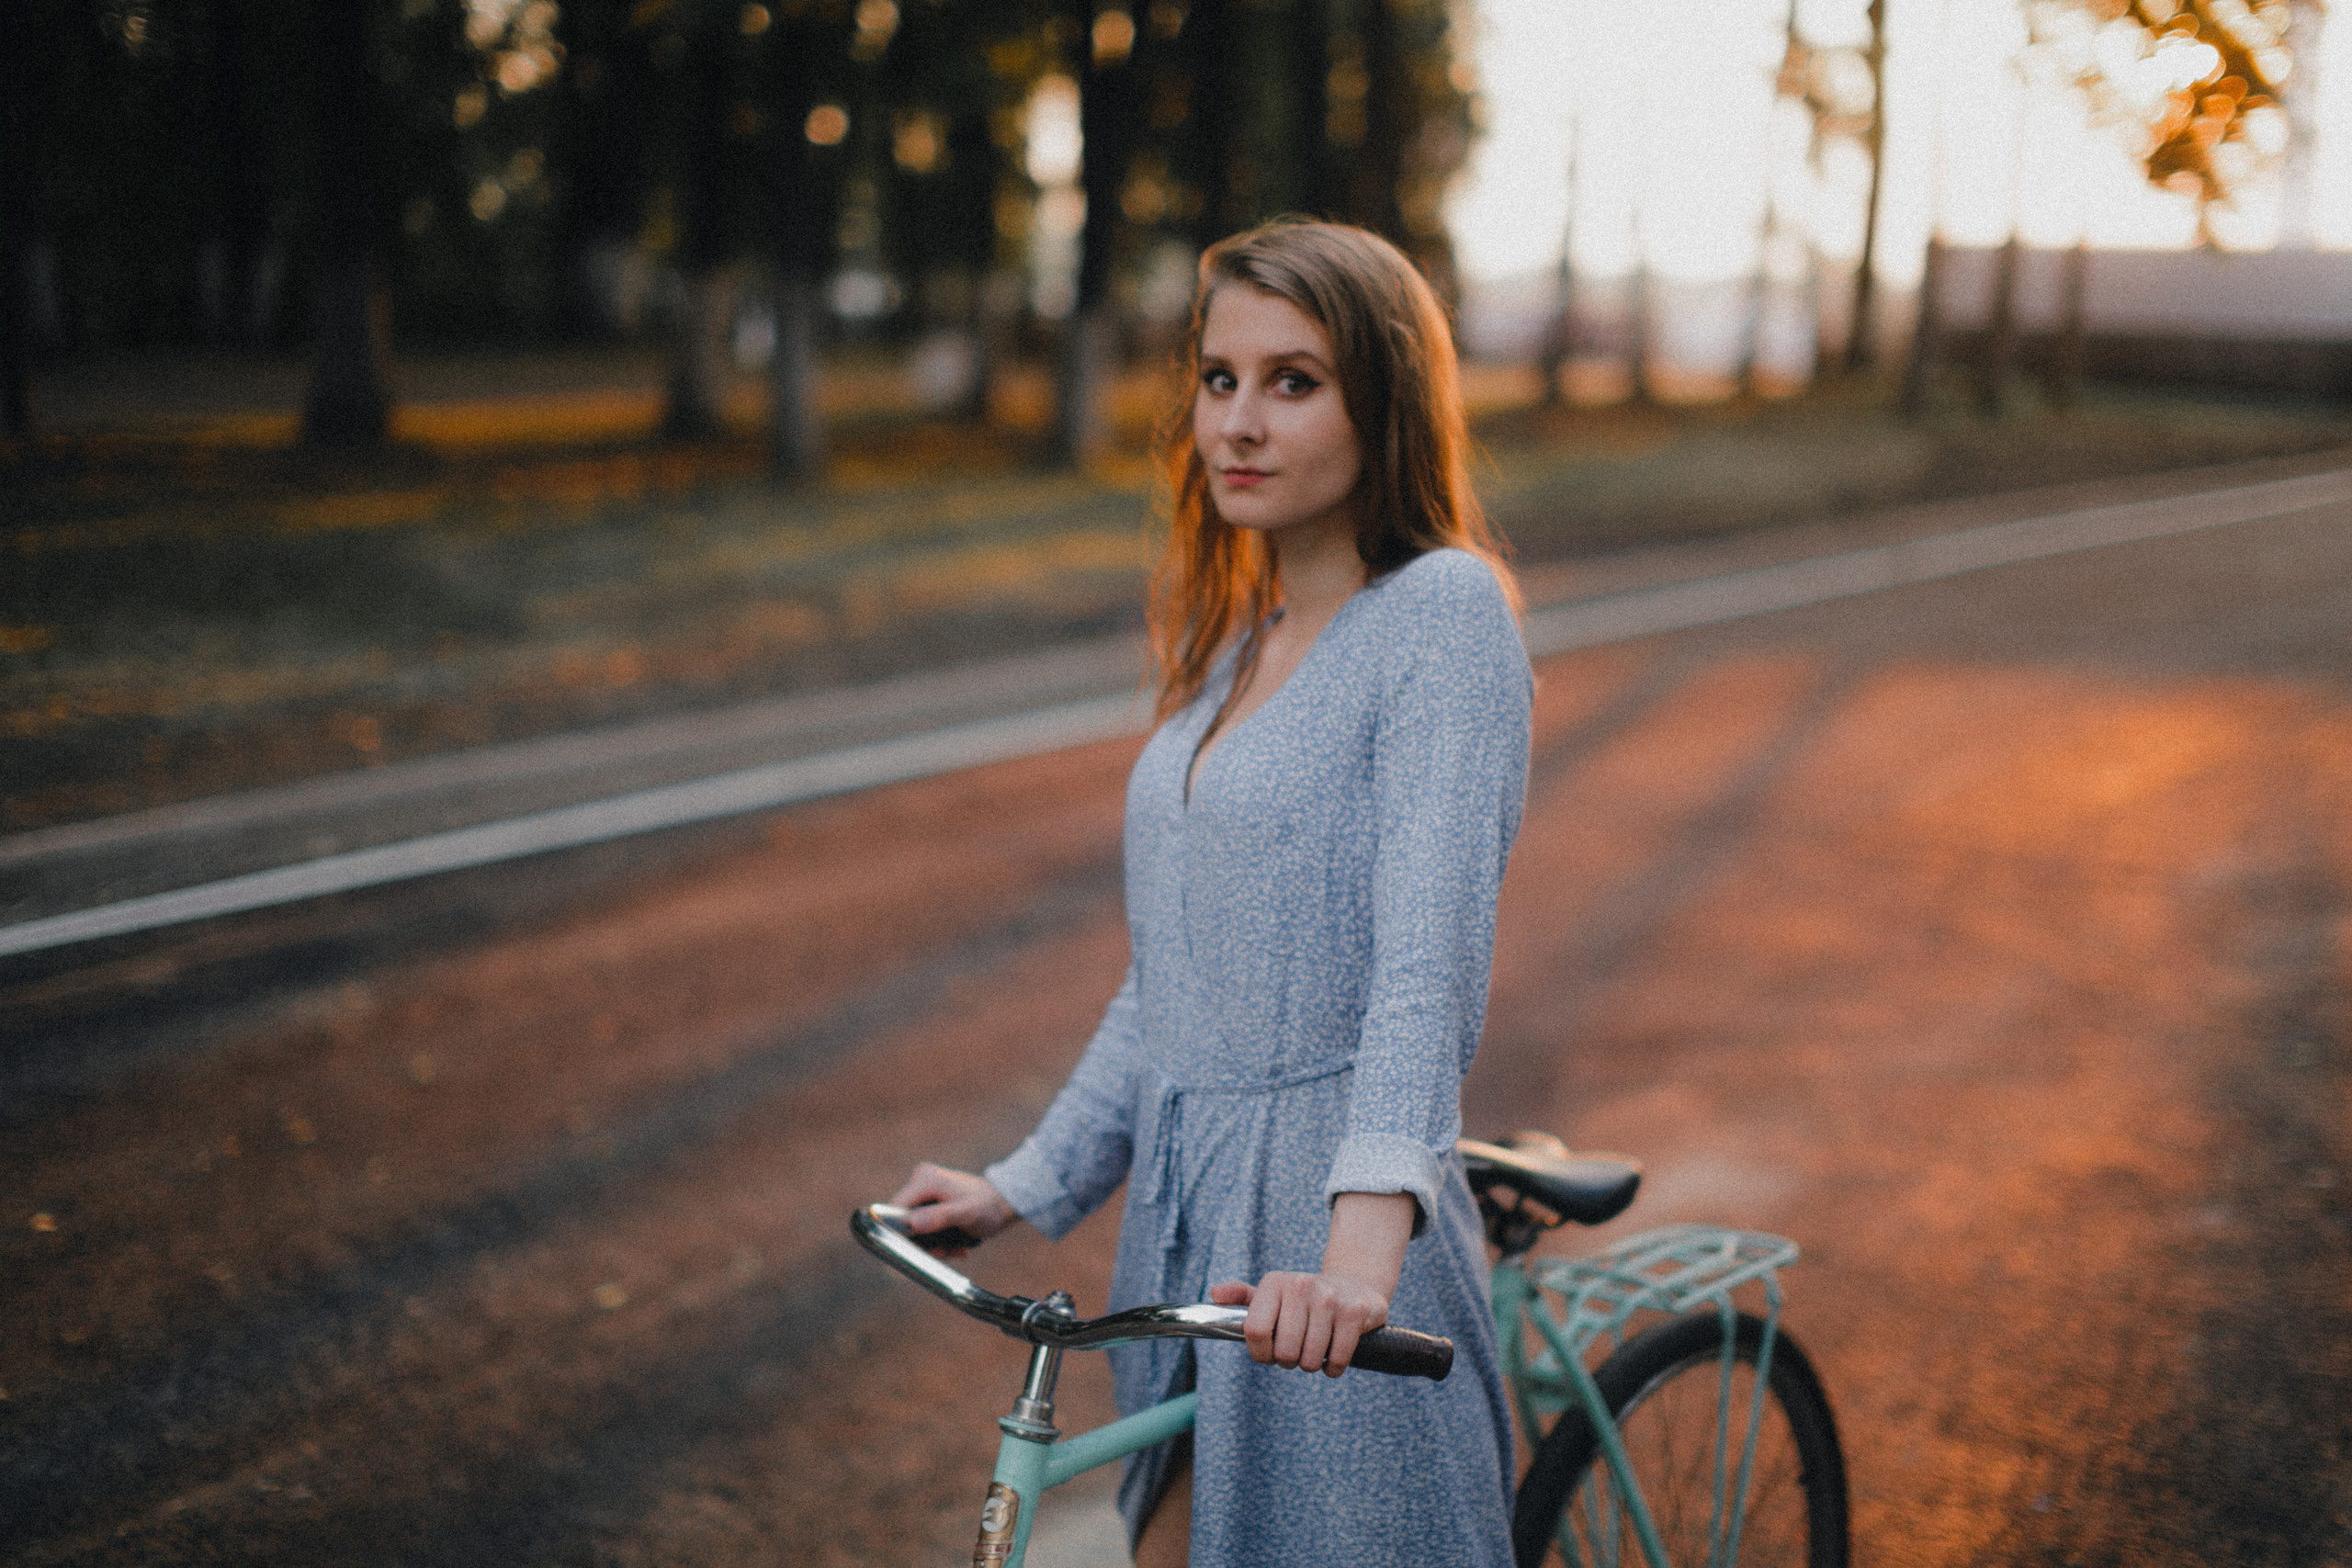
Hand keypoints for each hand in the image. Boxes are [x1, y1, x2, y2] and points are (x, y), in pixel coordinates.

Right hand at [887, 1163, 1018, 1257]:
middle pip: (904, 1222)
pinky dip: (939, 1241)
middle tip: (944, 1252)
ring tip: (955, 1248)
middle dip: (924, 1242)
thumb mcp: (966, 1213)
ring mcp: (925, 1195)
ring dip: (934, 1245)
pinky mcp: (931, 1206)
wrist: (1005, 1203)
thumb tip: (912, 1224)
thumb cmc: (989, 1205)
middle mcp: (921, 1184)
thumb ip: (940, 1217)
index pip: (894, 1208)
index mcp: (924, 1180)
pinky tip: (957, 1245)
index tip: (918, 1248)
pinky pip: (925, 1229)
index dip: (899, 1231)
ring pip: (916, 1230)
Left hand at [1208, 1271, 1388, 1377]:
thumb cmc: (1304, 1300)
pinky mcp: (1355, 1311)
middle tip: (1297, 1351)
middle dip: (1289, 1362)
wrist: (1355, 1287)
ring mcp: (1329, 1297)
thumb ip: (1242, 1297)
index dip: (1260, 1353)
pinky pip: (1337, 1359)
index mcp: (1275, 1282)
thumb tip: (1214, 1295)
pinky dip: (1334, 1368)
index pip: (1254, 1331)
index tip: (1268, 1356)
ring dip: (1312, 1365)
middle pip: (1283, 1351)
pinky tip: (1334, 1355)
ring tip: (1316, 1350)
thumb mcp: (1272, 1294)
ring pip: (1310, 1359)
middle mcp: (1300, 1285)